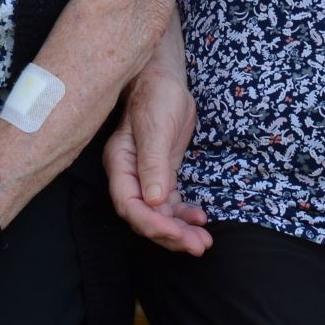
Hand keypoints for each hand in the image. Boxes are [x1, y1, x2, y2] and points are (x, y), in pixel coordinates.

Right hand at [104, 71, 210, 254]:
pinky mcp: (162, 174)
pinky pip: (170, 203)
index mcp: (120, 164)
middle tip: (198, 246)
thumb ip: (153, 164)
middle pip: (144, 216)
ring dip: (180, 230)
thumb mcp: (154, 127)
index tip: (176, 234)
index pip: (129, 205)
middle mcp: (129, 175)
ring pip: (159, 214)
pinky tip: (200, 219)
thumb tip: (153, 200)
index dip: (151, 224)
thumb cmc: (156, 95)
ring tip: (204, 243)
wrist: (164, 78)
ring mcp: (146, 176)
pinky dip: (183, 215)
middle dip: (170, 235)